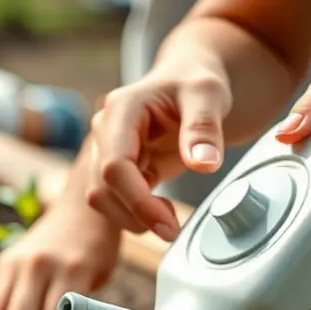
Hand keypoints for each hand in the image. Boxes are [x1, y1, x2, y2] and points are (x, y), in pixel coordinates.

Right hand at [86, 63, 230, 238]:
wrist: (186, 81)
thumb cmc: (194, 82)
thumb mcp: (209, 94)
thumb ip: (204, 128)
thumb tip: (203, 164)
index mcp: (121, 110)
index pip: (114, 165)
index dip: (137, 200)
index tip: (167, 224)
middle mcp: (104, 131)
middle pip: (101, 188)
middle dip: (135, 215)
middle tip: (173, 229)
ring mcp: (105, 151)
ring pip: (101, 199)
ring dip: (133, 218)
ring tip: (170, 217)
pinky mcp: (114, 169)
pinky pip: (113, 201)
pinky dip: (136, 214)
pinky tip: (163, 210)